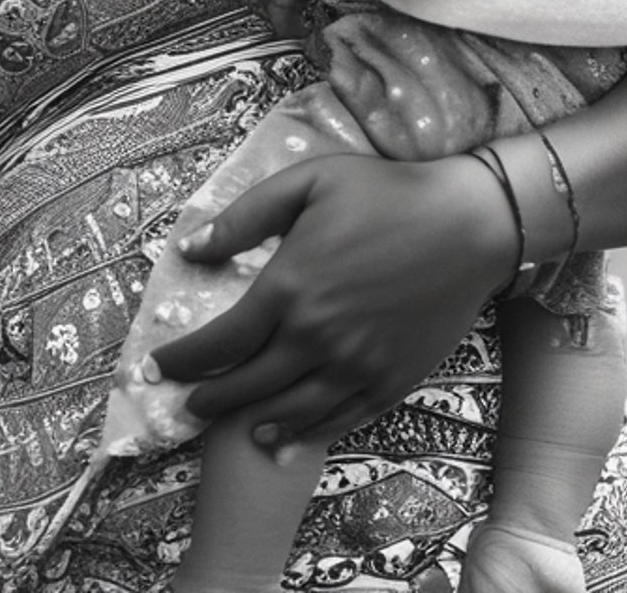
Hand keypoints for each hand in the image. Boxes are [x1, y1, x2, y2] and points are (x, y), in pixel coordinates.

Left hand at [150, 151, 517, 449]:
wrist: (468, 224)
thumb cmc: (386, 192)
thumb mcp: (308, 183)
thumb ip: (245, 217)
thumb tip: (191, 247)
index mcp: (290, 286)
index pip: (220, 340)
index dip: (183, 359)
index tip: (158, 367)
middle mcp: (316, 336)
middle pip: (246, 384)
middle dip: (209, 397)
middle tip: (188, 404)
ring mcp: (355, 365)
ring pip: (288, 411)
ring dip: (251, 421)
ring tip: (232, 424)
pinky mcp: (389, 381)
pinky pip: (338, 421)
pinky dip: (304, 437)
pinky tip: (284, 442)